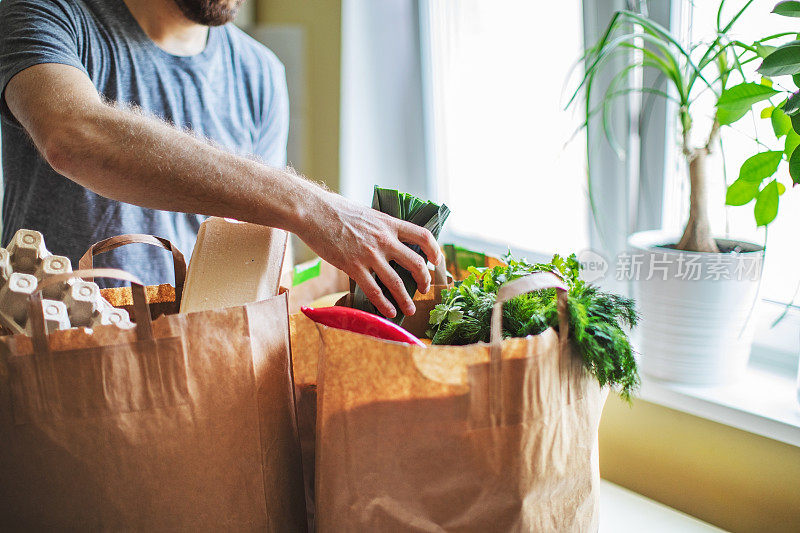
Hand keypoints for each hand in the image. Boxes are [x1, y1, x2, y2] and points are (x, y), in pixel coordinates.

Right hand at [297, 190, 441, 317]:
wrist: (313, 212)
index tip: (436, 261)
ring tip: (411, 310)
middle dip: (424, 280)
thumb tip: (389, 237)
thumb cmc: (336, 210)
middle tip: (424, 289)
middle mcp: (384, 239)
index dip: (434, 250)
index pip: (423, 236)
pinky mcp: (353, 266)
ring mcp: (369, 254)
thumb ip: (381, 227)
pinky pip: (374, 291)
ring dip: (407, 299)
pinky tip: (389, 312)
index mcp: (389, 223)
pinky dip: (384, 304)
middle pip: (416, 263)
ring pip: (397, 282)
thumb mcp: (367, 213)